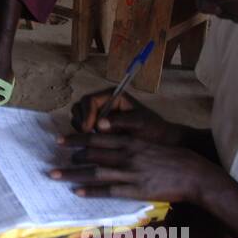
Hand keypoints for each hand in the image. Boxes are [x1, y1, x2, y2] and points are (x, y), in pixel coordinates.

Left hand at [49, 133, 230, 205]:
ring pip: (95, 172)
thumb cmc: (172, 157)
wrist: (193, 174)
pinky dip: (91, 191)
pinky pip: (108, 190)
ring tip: (55, 175)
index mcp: (130, 141)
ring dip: (73, 173)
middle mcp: (127, 154)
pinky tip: (78, 191)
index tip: (60, 140)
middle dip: (70, 156)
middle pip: (91, 154)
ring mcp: (130, 173)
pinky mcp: (135, 189)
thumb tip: (110, 141)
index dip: (76, 139)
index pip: (96, 138)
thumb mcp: (149, 144)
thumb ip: (129, 143)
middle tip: (52, 159)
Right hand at [67, 89, 185, 143]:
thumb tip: (99, 125)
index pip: (90, 100)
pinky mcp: (97, 125)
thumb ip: (120, 121)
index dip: (86, 114)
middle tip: (88, 134)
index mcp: (112, 96)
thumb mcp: (139, 123)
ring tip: (92, 138)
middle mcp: (103, 102)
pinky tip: (94, 141)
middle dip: (81, 120)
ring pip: (78, 116)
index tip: (89, 129)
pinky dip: (83, 133)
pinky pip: (82, 126)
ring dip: (81, 126)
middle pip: (80, 106)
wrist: (159, 140)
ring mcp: (99, 114)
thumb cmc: (152, 128)